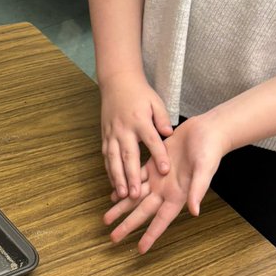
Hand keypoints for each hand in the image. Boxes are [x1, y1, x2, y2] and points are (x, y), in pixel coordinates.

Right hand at [99, 72, 173, 200]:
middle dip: (132, 176)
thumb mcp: (156, 102)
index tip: (165, 171)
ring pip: (113, 159)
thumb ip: (163, 119)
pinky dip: (109, 172)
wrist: (117, 82)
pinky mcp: (105, 136)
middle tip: (135, 193)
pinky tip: (114, 185)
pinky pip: (106, 157)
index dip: (159, 156)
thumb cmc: (140, 94)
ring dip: (117, 178)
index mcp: (140, 120)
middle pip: (128, 155)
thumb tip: (169, 134)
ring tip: (122, 194)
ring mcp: (112, 134)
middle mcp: (124, 129)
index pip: (151, 141)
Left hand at [104, 114, 228, 252]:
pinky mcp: (154, 165)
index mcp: (178, 196)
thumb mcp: (204, 171)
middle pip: (142, 212)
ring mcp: (159, 179)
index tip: (140, 249)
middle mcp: (166, 191)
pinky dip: (125, 187)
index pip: (161, 220)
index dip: (150, 235)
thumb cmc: (210, 152)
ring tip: (107, 219)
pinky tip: (114, 195)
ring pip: (135, 197)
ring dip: (121, 208)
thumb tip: (194, 212)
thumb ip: (198, 190)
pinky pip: (136, 178)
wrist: (208, 132)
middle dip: (127, 225)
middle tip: (112, 238)